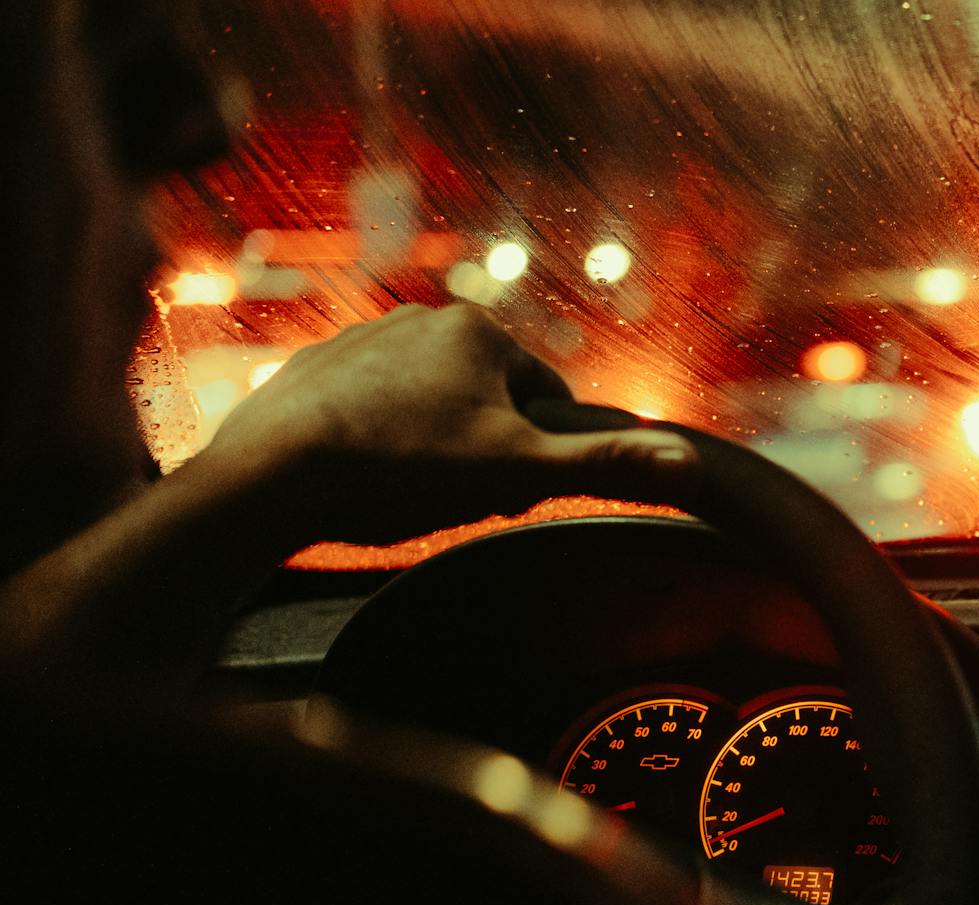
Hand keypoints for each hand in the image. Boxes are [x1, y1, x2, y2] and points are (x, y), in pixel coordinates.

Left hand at [200, 303, 694, 544]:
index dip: (537, 453)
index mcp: (479, 330)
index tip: (505, 489)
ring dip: (434, 450)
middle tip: (453, 496)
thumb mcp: (518, 472)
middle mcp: (422, 318)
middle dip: (484, 452)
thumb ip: (604, 464)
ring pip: (434, 408)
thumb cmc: (401, 467)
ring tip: (405, 490)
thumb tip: (687, 463)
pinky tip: (365, 480)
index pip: (547, 399)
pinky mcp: (318, 370)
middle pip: (490, 403)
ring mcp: (364, 340)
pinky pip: (376, 413)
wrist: (274, 474)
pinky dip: (380, 444)